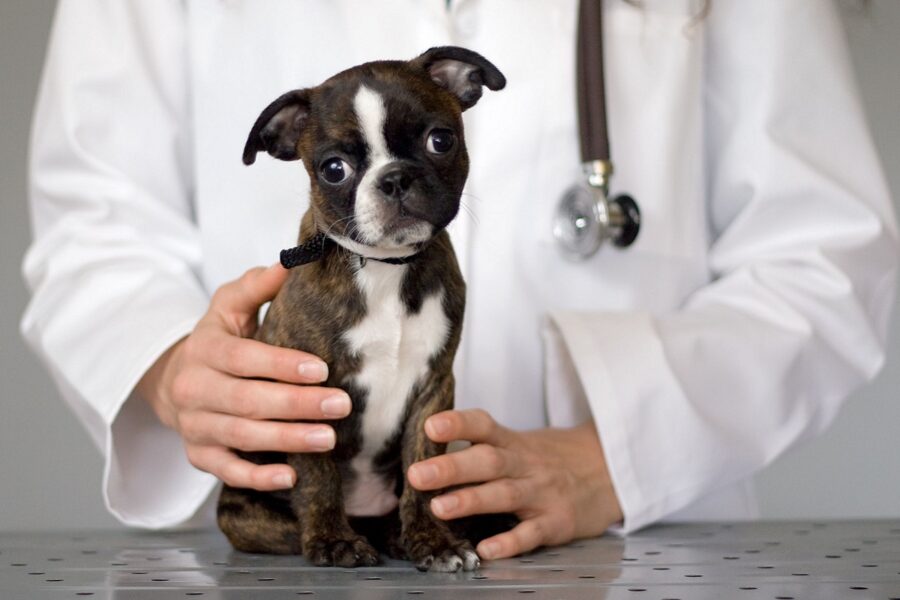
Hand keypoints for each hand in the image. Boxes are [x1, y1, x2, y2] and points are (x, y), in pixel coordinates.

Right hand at [136, 263, 351, 490]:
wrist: (176, 381)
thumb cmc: (219, 340)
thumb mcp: (229, 307)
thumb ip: (255, 286)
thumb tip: (288, 262)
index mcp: (205, 349)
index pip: (243, 359)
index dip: (281, 365)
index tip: (321, 369)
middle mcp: (194, 389)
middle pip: (247, 401)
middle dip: (296, 405)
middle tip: (341, 406)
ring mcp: (195, 426)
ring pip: (241, 437)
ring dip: (286, 440)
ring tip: (328, 438)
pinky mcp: (199, 455)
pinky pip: (226, 471)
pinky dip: (256, 477)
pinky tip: (290, 476)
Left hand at [407, 409, 622, 559]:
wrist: (608, 471)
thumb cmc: (550, 459)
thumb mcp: (521, 444)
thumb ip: (482, 445)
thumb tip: (427, 445)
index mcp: (513, 443)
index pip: (484, 426)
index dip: (458, 423)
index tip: (430, 425)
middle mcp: (526, 465)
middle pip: (489, 461)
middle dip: (452, 467)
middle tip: (417, 474)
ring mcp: (543, 493)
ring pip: (505, 495)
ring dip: (471, 500)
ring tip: (438, 507)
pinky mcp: (557, 522)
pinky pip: (532, 533)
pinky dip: (510, 542)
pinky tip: (486, 549)